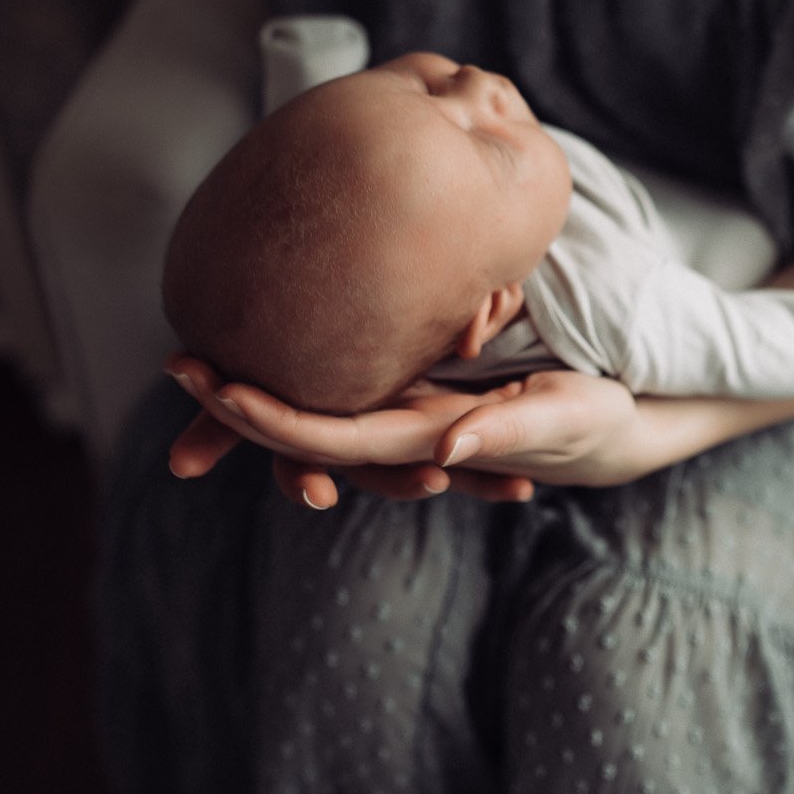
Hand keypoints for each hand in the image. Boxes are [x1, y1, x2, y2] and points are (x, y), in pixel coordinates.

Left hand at [165, 356, 649, 507]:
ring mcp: (407, 413)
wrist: (613, 423)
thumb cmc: (595, 415)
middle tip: (180, 362)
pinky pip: (345, 388)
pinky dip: (300, 374)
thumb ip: (505, 428)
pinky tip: (267, 341)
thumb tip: (441, 453)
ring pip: (318, 408)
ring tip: (201, 355)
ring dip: (260, 391)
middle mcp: (406, 433)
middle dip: (240, 405)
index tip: (216, 386)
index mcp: (430, 439)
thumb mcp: (563, 415)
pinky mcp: (416, 389)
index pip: (331, 438)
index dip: (269, 418)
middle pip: (305, 427)